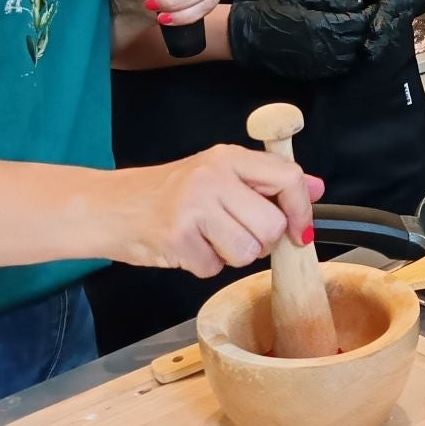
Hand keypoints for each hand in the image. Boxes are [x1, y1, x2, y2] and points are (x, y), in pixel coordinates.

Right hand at [106, 146, 322, 277]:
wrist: (109, 207)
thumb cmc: (167, 194)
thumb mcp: (218, 174)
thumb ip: (266, 181)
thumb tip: (314, 188)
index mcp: (227, 157)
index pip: (287, 177)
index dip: (301, 210)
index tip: (301, 231)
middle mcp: (212, 177)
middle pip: (272, 225)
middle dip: (260, 241)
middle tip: (234, 233)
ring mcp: (193, 208)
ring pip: (247, 252)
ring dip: (231, 256)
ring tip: (207, 238)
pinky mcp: (177, 239)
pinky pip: (214, 268)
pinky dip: (203, 265)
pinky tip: (186, 247)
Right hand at [228, 0, 369, 79]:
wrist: (249, 37)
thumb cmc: (275, 11)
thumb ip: (333, 1)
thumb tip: (359, 3)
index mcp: (323, 25)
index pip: (359, 23)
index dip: (371, 16)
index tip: (378, 8)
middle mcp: (326, 47)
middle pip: (360, 41)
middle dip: (369, 31)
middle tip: (375, 21)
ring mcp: (321, 63)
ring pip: (353, 57)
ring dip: (361, 46)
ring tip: (364, 34)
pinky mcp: (315, 73)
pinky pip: (340, 68)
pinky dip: (349, 58)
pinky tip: (349, 48)